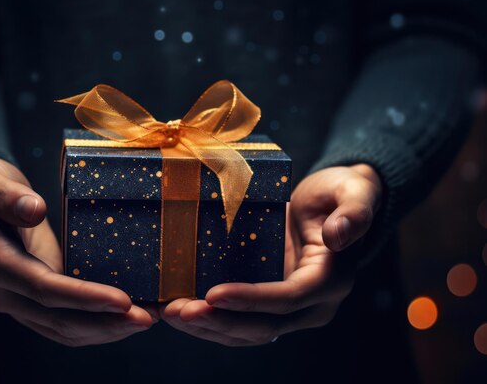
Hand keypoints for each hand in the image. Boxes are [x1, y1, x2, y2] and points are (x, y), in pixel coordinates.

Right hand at [0, 138, 153, 345]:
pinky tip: (126, 316)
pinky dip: (97, 324)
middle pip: (58, 319)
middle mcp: (3, 290)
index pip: (43, 288)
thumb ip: (4, 195)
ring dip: (106, 330)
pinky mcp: (35, 297)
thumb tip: (33, 210)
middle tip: (148, 318)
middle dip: (105, 323)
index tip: (123, 300)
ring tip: (146, 320)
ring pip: (65, 329)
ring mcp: (18, 298)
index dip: (84, 298)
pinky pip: (66, 321)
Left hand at [160, 164, 381, 345]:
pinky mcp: (270, 303)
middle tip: (178, 311)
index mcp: (330, 280)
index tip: (213, 294)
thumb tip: (339, 235)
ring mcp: (289, 309)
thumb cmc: (340, 193)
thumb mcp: (352, 191)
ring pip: (248, 332)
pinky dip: (211, 320)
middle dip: (219, 322)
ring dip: (208, 327)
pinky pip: (240, 321)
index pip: (288, 298)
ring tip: (170, 313)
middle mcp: (311, 304)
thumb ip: (353, 211)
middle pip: (264, 326)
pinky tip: (180, 309)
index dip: (251, 299)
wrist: (331, 205)